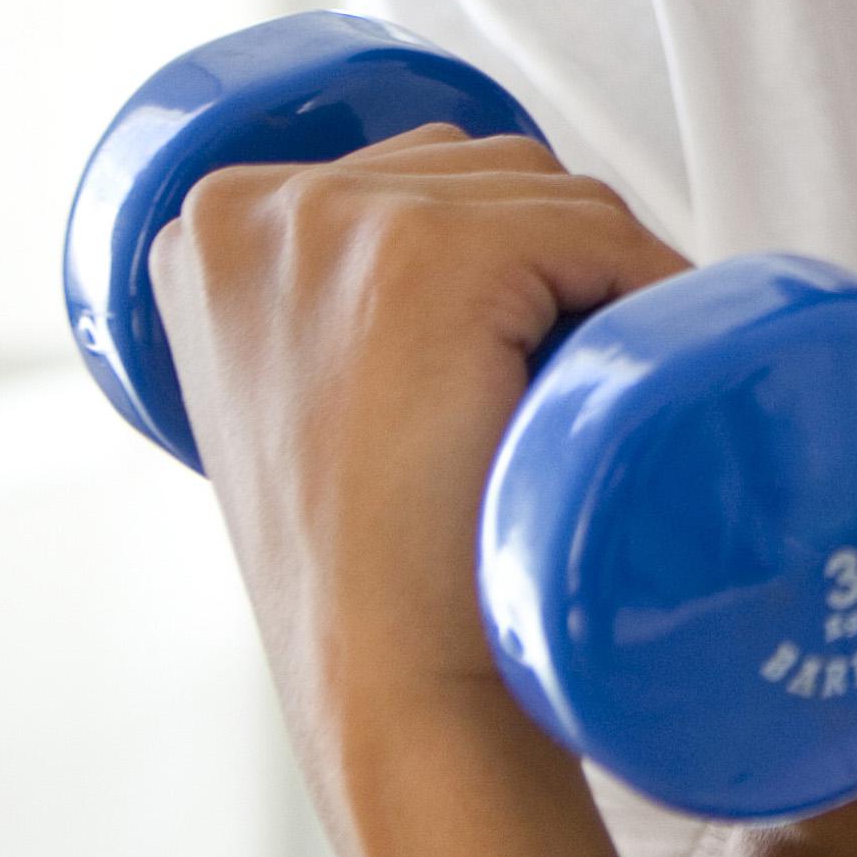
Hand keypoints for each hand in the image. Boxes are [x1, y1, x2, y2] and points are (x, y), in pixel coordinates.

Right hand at [152, 127, 692, 774]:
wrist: (389, 684)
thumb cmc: (370, 567)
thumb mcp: (307, 400)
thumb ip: (337, 305)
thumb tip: (467, 258)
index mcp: (207, 229)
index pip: (419, 176)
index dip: (504, 256)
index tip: (513, 358)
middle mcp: (249, 206)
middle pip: (487, 171)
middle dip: (559, 265)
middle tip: (559, 392)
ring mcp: (335, 224)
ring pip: (553, 196)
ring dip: (603, 284)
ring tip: (578, 398)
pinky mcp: (427, 259)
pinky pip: (598, 232)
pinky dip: (649, 293)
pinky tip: (626, 377)